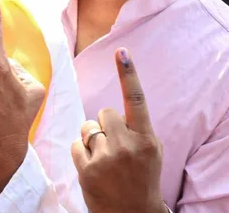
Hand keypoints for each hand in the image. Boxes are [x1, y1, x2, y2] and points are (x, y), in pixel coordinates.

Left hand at [72, 49, 163, 212]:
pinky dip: (82, 152)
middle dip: (106, 125)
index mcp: (146, 139)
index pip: (136, 101)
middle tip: (115, 146)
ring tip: (105, 158)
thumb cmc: (142, 177)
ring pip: (88, 127)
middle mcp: (127, 146)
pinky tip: (94, 167)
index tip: (121, 52)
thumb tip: (114, 108)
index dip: (128, 74)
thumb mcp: (151, 151)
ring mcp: (106, 159)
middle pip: (104, 113)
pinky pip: (76, 144)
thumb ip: (136, 128)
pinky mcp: (87, 170)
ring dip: (93, 138)